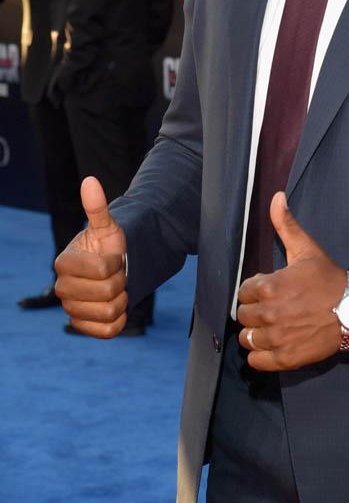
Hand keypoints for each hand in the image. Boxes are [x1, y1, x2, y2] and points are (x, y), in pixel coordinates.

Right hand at [54, 176, 127, 337]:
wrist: (112, 270)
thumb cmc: (107, 246)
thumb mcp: (106, 226)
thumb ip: (97, 207)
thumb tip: (90, 180)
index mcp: (63, 263)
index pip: (101, 269)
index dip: (115, 263)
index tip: (112, 257)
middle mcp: (61, 288)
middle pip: (107, 293)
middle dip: (120, 281)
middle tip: (115, 274)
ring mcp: (70, 309)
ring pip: (110, 312)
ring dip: (122, 300)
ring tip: (115, 289)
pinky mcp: (81, 327)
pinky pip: (108, 331)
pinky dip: (119, 319)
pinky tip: (116, 306)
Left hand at [236, 192, 345, 370]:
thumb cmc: (328, 279)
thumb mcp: (307, 250)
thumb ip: (286, 225)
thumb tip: (276, 197)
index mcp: (270, 286)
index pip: (243, 292)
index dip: (255, 290)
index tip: (270, 290)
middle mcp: (270, 314)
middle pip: (243, 316)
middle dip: (254, 310)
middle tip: (272, 307)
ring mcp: (277, 339)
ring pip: (247, 339)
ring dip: (256, 333)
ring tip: (272, 326)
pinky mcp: (285, 359)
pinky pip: (256, 361)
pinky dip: (261, 355)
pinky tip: (273, 343)